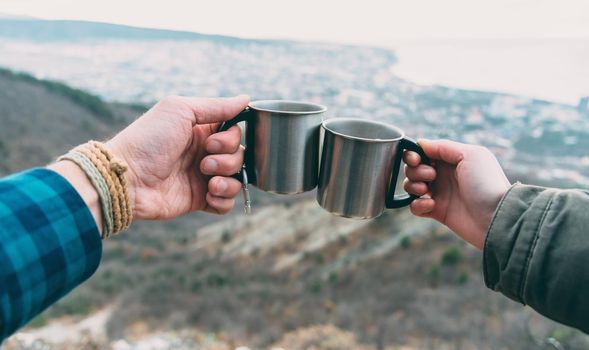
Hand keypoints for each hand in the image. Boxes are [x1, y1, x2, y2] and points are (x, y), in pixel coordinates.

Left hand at [105, 95, 248, 218]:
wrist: (127, 178)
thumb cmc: (148, 139)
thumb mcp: (180, 110)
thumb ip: (216, 106)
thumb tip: (246, 99)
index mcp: (200, 131)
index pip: (234, 132)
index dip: (230, 139)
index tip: (210, 143)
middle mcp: (204, 153)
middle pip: (239, 156)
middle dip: (227, 160)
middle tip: (204, 163)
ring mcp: (202, 178)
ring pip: (236, 180)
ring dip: (228, 181)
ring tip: (209, 183)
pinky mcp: (199, 200)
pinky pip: (226, 204)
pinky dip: (224, 200)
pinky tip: (208, 196)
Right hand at [403, 139, 510, 248]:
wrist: (496, 217)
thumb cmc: (487, 183)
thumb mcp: (470, 155)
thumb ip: (443, 147)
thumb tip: (420, 143)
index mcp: (452, 159)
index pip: (424, 152)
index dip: (414, 154)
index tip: (416, 159)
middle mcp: (444, 175)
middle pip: (413, 168)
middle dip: (415, 170)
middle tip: (431, 176)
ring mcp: (440, 193)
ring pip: (411, 186)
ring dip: (412, 186)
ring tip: (426, 190)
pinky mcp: (437, 212)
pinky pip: (415, 207)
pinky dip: (418, 205)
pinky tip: (431, 205)